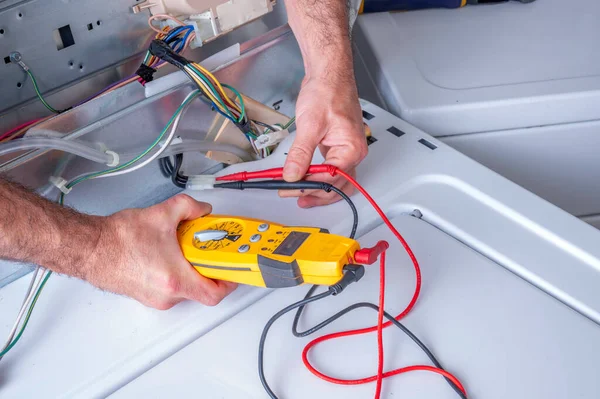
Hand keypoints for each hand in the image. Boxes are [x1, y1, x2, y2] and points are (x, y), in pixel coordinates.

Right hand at [83, 194, 236, 309]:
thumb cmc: (117, 240)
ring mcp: (154, 298)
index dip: (229, 281)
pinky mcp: (145, 295)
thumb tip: (202, 210)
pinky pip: (170, 288)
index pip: (214, 293)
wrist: (89, 248)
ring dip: (191, 270)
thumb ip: (190, 208)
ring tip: (186, 249)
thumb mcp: (162, 214)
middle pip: (202, 290)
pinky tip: (169, 254)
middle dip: (209, 269)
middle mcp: (166, 295)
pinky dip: (176, 273)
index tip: (233, 269)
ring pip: (185, 288)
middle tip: (209, 251)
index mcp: (175, 280)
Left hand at [281, 75, 367, 207]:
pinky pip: (330, 170)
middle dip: (315, 193)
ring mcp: (345, 151)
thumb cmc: (327, 92)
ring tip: (299, 195)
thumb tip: (292, 174)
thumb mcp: (310, 125)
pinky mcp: (336, 147)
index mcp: (351, 149)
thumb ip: (301, 154)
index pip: (331, 179)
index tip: (290, 188)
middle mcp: (352, 153)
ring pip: (335, 181)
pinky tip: (306, 180)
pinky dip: (318, 178)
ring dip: (318, 191)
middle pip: (337, 185)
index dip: (309, 186)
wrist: (329, 75)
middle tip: (293, 196)